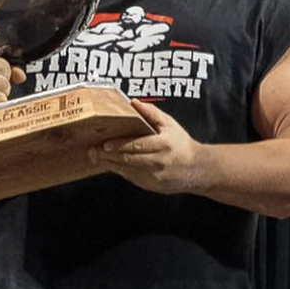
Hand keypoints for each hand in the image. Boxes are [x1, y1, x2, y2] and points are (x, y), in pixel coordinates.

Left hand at [89, 99, 204, 193]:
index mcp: (163, 145)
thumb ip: (151, 113)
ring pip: (127, 170)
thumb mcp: (170, 124)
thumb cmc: (181, 143)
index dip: (120, 145)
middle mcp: (158, 162)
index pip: (137, 145)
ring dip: (110, 164)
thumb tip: (133, 102)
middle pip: (128, 159)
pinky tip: (110, 163)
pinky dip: (119, 170)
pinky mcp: (151, 185)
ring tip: (96, 156)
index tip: (105, 143)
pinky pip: (131, 177)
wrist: (196, 169)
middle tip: (93, 150)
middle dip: (108, 155)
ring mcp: (154, 176)